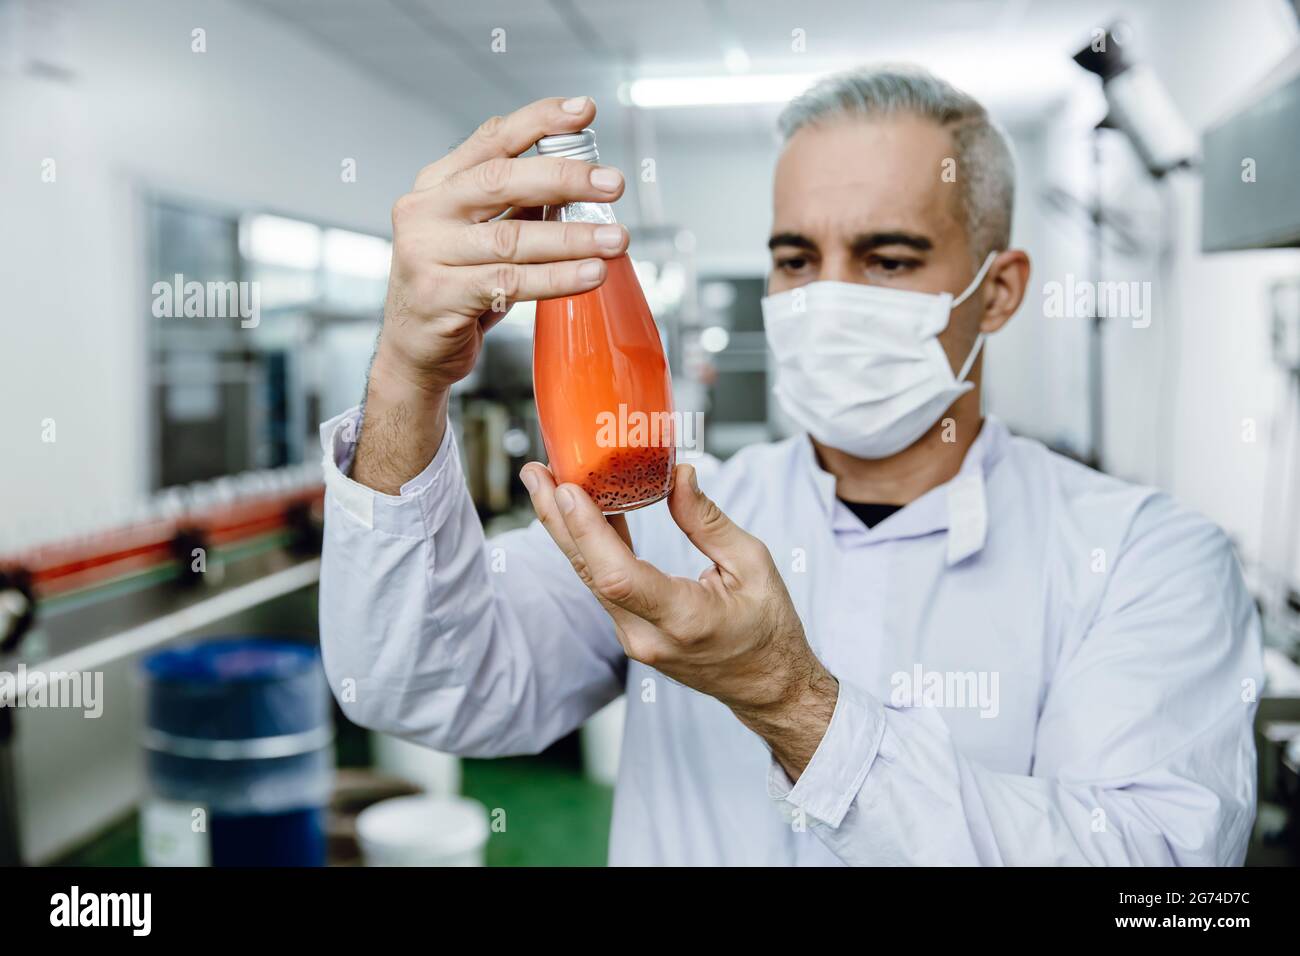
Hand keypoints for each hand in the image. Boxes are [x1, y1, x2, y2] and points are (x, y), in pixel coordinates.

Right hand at [380, 95, 627, 391]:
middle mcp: (425, 212)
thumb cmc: (455, 288)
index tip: (583, 112)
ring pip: (511, 238)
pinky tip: (590, 275)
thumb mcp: (479, 236)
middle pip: (501, 180)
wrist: (414, 351)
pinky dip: (556, 279)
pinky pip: (510, 283)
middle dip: (565, 178)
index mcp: (436, 185)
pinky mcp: (439, 296)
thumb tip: (581, 179)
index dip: (539, 120)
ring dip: (572, 237)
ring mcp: (426, 254)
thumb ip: (514, 205)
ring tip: (616, 239)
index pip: (491, 140)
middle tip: (613, 184)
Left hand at [520, 461, 838, 777]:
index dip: (588, 531)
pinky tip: (580, 511)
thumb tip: (677, 476)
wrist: (766, 686)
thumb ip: (707, 521)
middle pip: (591, 573)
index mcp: (686, 620)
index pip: (620, 576)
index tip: (568, 490)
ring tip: (547, 483)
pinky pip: (603, 584)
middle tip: (536, 472)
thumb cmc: (768, 629)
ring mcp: (635, 639)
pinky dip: (589, 545)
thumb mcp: (752, 564)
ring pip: (591, 577)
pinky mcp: (630, 633)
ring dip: (566, 529)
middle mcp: (649, 637)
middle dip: (558, 519)